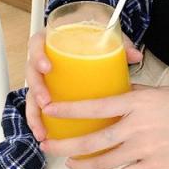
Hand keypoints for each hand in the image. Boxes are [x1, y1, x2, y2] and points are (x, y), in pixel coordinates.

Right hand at [25, 27, 142, 142]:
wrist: (92, 37)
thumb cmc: (94, 34)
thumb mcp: (106, 34)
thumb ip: (120, 44)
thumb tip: (136, 56)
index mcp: (52, 40)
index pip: (36, 44)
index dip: (37, 56)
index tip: (47, 67)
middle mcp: (45, 58)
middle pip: (32, 73)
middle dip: (37, 90)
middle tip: (46, 102)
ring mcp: (46, 77)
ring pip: (32, 95)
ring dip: (34, 114)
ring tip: (43, 130)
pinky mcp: (49, 92)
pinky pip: (39, 107)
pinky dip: (41, 122)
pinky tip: (46, 135)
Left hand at [38, 85, 168, 168]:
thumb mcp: (160, 90)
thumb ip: (135, 94)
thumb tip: (115, 93)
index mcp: (137, 103)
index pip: (94, 107)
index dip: (69, 110)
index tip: (50, 110)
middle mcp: (136, 127)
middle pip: (90, 142)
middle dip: (64, 145)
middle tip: (48, 144)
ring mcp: (144, 150)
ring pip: (101, 163)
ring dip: (80, 164)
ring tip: (70, 162)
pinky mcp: (153, 167)